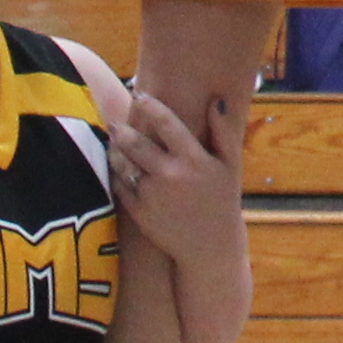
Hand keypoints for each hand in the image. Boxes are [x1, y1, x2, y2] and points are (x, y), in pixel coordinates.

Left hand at [100, 79, 235, 264]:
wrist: (210, 247)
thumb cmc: (223, 201)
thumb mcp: (230, 165)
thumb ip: (223, 131)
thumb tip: (215, 100)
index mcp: (193, 159)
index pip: (165, 123)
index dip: (150, 105)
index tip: (140, 95)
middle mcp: (169, 175)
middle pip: (134, 142)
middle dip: (121, 128)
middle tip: (115, 122)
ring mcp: (151, 195)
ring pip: (122, 163)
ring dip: (114, 149)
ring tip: (112, 141)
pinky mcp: (139, 213)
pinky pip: (120, 186)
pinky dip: (115, 173)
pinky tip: (116, 166)